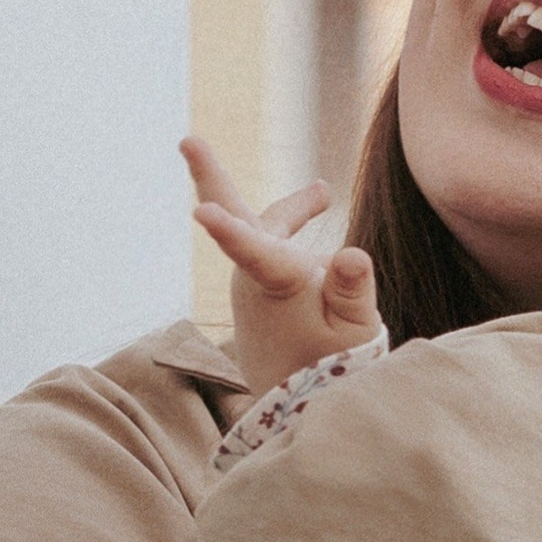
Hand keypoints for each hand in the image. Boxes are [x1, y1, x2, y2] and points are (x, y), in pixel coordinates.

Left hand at [183, 137, 384, 397]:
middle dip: (210, 176)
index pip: (253, 252)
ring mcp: (255, 279)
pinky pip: (273, 243)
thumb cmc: (330, 367)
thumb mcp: (354, 334)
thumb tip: (351, 254)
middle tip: (187, 140)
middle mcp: (257, 278)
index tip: (200, 210)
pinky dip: (295, 221)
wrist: (301, 402)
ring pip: (267, 227)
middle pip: (234, 218)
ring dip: (297, 209)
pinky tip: (318, 206)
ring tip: (323, 194)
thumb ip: (353, 292)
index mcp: (276, 286)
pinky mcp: (262, 284)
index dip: (228, 231)